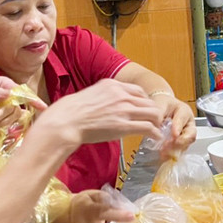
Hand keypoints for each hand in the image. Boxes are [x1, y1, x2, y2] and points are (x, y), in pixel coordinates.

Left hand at [0, 77, 46, 130]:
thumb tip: (8, 94)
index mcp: (4, 83)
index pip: (22, 92)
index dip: (33, 99)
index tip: (42, 107)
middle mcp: (9, 93)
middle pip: (16, 108)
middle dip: (2, 117)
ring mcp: (7, 105)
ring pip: (13, 117)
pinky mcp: (4, 115)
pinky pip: (10, 122)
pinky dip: (0, 126)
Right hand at [35, 79, 162, 147]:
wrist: (66, 121)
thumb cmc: (72, 111)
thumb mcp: (90, 95)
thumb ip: (104, 97)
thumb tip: (108, 105)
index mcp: (112, 85)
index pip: (138, 91)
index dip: (144, 101)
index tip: (144, 110)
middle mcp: (121, 94)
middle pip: (149, 101)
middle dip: (153, 112)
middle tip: (153, 122)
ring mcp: (124, 109)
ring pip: (153, 113)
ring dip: (157, 122)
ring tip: (156, 130)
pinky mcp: (124, 125)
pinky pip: (148, 127)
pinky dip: (155, 133)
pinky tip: (155, 137)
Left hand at [151, 94, 195, 156]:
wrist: (160, 108)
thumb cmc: (162, 104)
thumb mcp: (160, 104)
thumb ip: (158, 114)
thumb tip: (155, 126)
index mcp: (185, 111)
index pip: (183, 119)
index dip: (178, 128)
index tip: (174, 134)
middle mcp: (188, 124)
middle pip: (190, 135)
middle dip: (181, 142)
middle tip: (169, 145)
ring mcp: (185, 135)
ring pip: (185, 144)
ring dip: (175, 149)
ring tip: (164, 152)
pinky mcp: (179, 143)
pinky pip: (178, 150)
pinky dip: (171, 154)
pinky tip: (163, 155)